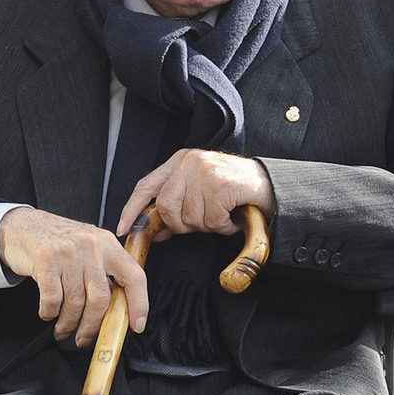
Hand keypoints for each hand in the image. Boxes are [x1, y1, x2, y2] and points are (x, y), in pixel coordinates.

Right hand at [0, 207, 148, 345]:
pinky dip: (49, 313)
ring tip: (63, 329)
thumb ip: (105, 271)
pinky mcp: (45, 259)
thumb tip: (119, 310)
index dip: (139, 304)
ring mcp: (68, 252)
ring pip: (76, 302)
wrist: (22, 225)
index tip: (136, 325)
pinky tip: (48, 313)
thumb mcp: (89, 247)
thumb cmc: (58, 241)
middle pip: (101, 299)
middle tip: (84, 338)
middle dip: (92, 325)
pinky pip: (53, 299)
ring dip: (68, 323)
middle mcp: (91, 246)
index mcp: (108, 244)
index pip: (134, 276)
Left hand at [117, 149, 275, 239]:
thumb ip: (175, 209)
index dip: (132, 209)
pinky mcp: (221, 185)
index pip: (146, 186)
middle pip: (165, 207)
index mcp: (179, 162)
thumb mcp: (199, 194)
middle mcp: (189, 162)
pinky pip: (212, 221)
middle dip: (181, 224)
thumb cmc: (233, 191)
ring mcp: (205, 172)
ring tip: (222, 214)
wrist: (269, 185)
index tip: (124, 228)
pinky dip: (223, 227)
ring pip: (189, 217)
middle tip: (203, 222)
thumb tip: (154, 232)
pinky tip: (232, 216)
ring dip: (207, 226)